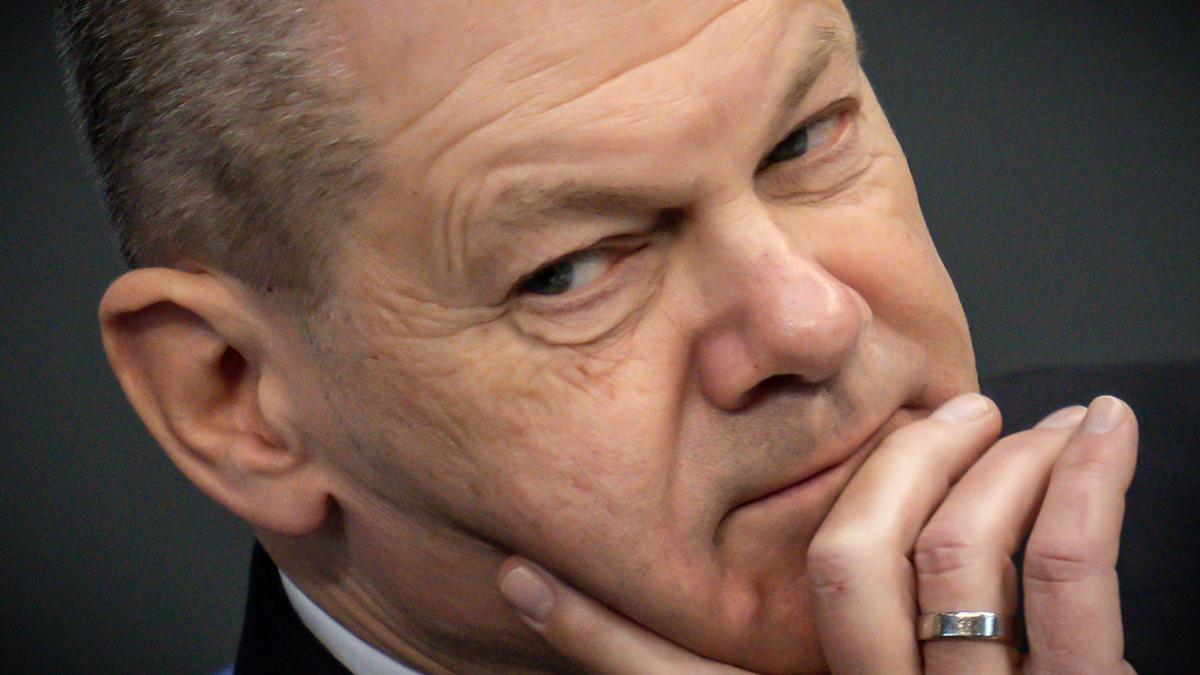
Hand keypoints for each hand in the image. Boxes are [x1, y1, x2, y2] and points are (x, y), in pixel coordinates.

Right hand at [496, 395, 1138, 673]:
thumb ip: (806, 672)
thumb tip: (727, 629)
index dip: (592, 636)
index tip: (525, 579)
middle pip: (847, 560)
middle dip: (898, 461)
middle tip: (952, 412)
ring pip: (955, 548)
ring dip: (1002, 459)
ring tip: (1043, 425)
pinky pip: (1066, 571)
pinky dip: (1089, 481)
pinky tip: (1100, 430)